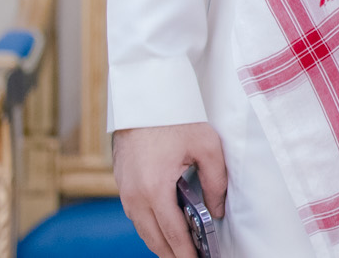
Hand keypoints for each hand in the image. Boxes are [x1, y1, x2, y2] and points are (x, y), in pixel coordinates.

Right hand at [113, 123, 226, 257]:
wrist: (145, 98)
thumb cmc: (176, 119)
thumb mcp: (207, 146)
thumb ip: (215, 182)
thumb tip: (217, 210)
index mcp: (155, 189)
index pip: (173, 233)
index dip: (186, 252)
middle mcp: (135, 196)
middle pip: (154, 238)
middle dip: (172, 254)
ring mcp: (124, 190)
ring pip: (142, 229)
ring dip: (159, 242)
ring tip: (179, 251)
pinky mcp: (121, 183)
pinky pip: (135, 215)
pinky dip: (149, 226)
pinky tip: (163, 228)